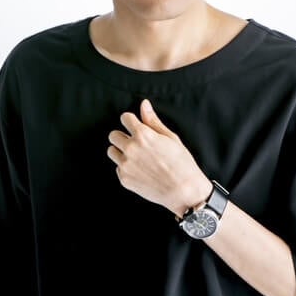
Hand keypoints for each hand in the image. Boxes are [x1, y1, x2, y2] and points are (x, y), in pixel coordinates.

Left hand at [107, 99, 211, 216]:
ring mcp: (126, 165)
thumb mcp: (170, 138)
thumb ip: (153, 121)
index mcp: (143, 135)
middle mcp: (131, 149)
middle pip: (113, 135)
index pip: (125, 118)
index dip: (131, 121)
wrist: (184, 191)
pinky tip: (140, 170)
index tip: (135, 125)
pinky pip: (118, 168)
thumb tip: (144, 105)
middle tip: (136, 143)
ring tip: (137, 157)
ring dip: (121, 151)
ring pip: (111, 151)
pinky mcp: (124, 179)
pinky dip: (126, 167)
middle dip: (123, 136)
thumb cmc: (181, 164)